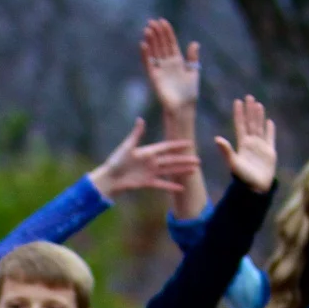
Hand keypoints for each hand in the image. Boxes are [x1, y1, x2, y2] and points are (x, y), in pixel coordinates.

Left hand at [87, 118, 201, 198]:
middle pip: (172, 160)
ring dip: (182, 171)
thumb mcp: (127, 146)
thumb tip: (140, 119)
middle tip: (198, 160)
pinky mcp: (148, 182)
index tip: (189, 143)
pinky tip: (181, 188)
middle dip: (185, 160)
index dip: (177, 145)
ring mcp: (151, 172)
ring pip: (170, 171)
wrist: (110, 178)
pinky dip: (171, 186)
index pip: (166, 147)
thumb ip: (136, 134)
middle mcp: (152, 161)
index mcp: (148, 151)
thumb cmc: (116, 161)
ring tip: (194, 171)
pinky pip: (162, 184)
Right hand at [140, 19, 199, 130]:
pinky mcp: (154, 78)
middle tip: (152, 21)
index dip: (167, 33)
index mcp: (177, 62)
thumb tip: (194, 43)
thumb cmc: (189, 94)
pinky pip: (148, 64)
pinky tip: (144, 44)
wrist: (183, 108)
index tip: (163, 21)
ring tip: (147, 28)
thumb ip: (193, 58)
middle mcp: (167, 64)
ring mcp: (160, 70)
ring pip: (154, 52)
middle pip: (161, 45)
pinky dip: (146, 55)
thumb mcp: (194, 72)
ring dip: (151, 41)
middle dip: (157, 33)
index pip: (171, 43)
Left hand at [214, 96, 276, 191]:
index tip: (237, 101)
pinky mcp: (270, 152)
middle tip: (249, 97)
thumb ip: (226, 150)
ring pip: (259, 127)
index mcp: (242, 144)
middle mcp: (251, 143)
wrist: (256, 188)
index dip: (239, 113)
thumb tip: (216, 138)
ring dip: (259, 116)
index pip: (240, 125)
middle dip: (249, 110)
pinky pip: (270, 137)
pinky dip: (270, 130)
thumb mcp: (233, 163)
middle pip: (250, 123)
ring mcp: (260, 146)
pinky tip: (269, 122)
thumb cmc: (243, 177)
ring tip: (258, 104)